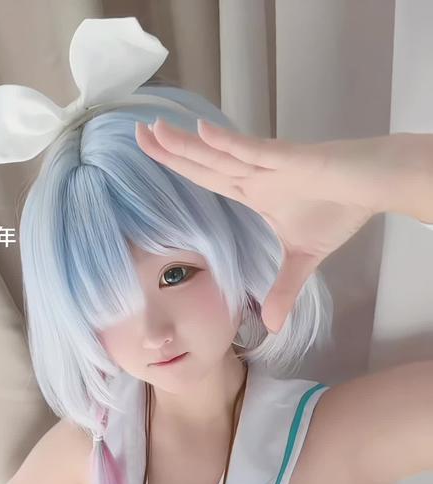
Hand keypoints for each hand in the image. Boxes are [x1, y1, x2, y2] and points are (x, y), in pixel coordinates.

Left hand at [135, 119, 404, 332]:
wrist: (375, 186)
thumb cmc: (340, 208)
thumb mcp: (304, 259)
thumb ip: (284, 289)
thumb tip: (272, 325)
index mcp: (253, 191)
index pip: (206, 178)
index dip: (178, 166)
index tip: (148, 153)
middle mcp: (255, 174)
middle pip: (204, 162)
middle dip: (170, 150)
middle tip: (135, 133)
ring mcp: (271, 166)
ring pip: (221, 154)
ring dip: (188, 144)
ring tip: (155, 130)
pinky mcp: (292, 161)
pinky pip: (255, 152)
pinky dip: (230, 144)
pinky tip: (203, 133)